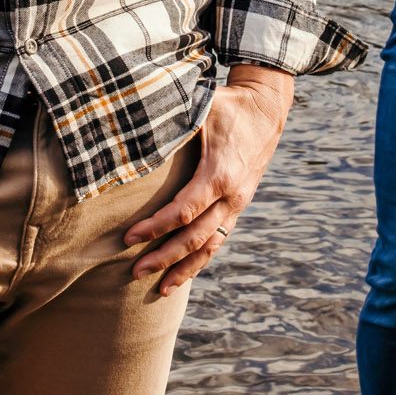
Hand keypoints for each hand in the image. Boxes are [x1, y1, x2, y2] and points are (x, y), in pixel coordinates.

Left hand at [124, 65, 294, 297]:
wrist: (266, 109)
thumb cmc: (226, 105)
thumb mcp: (199, 108)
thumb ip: (171, 124)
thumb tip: (131, 130)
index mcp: (219, 174)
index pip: (184, 212)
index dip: (156, 228)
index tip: (129, 238)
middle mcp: (232, 195)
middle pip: (196, 238)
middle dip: (165, 258)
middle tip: (134, 272)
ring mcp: (238, 203)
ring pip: (211, 246)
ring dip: (184, 268)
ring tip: (159, 288)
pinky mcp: (239, 205)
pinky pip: (219, 239)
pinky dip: (201, 259)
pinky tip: (183, 274)